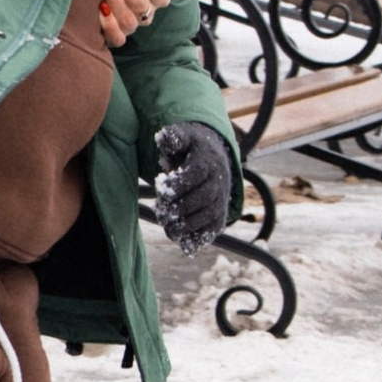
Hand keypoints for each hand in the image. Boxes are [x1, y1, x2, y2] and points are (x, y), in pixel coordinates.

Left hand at [154, 122, 237, 249]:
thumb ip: (172, 136)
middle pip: (202, 199)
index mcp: (208, 162)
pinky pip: (212, 231)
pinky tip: (185, 245)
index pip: (194, 175)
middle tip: (160, 214)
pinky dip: (200, 240)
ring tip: (168, 228)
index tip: (160, 188)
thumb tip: (164, 137)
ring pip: (208, 217)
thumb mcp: (182, 136)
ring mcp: (221, 201)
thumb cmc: (191, 148)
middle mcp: (219, 183)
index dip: (177, 185)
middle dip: (180, 209)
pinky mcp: (219, 217)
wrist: (213, 158)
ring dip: (187, 227)